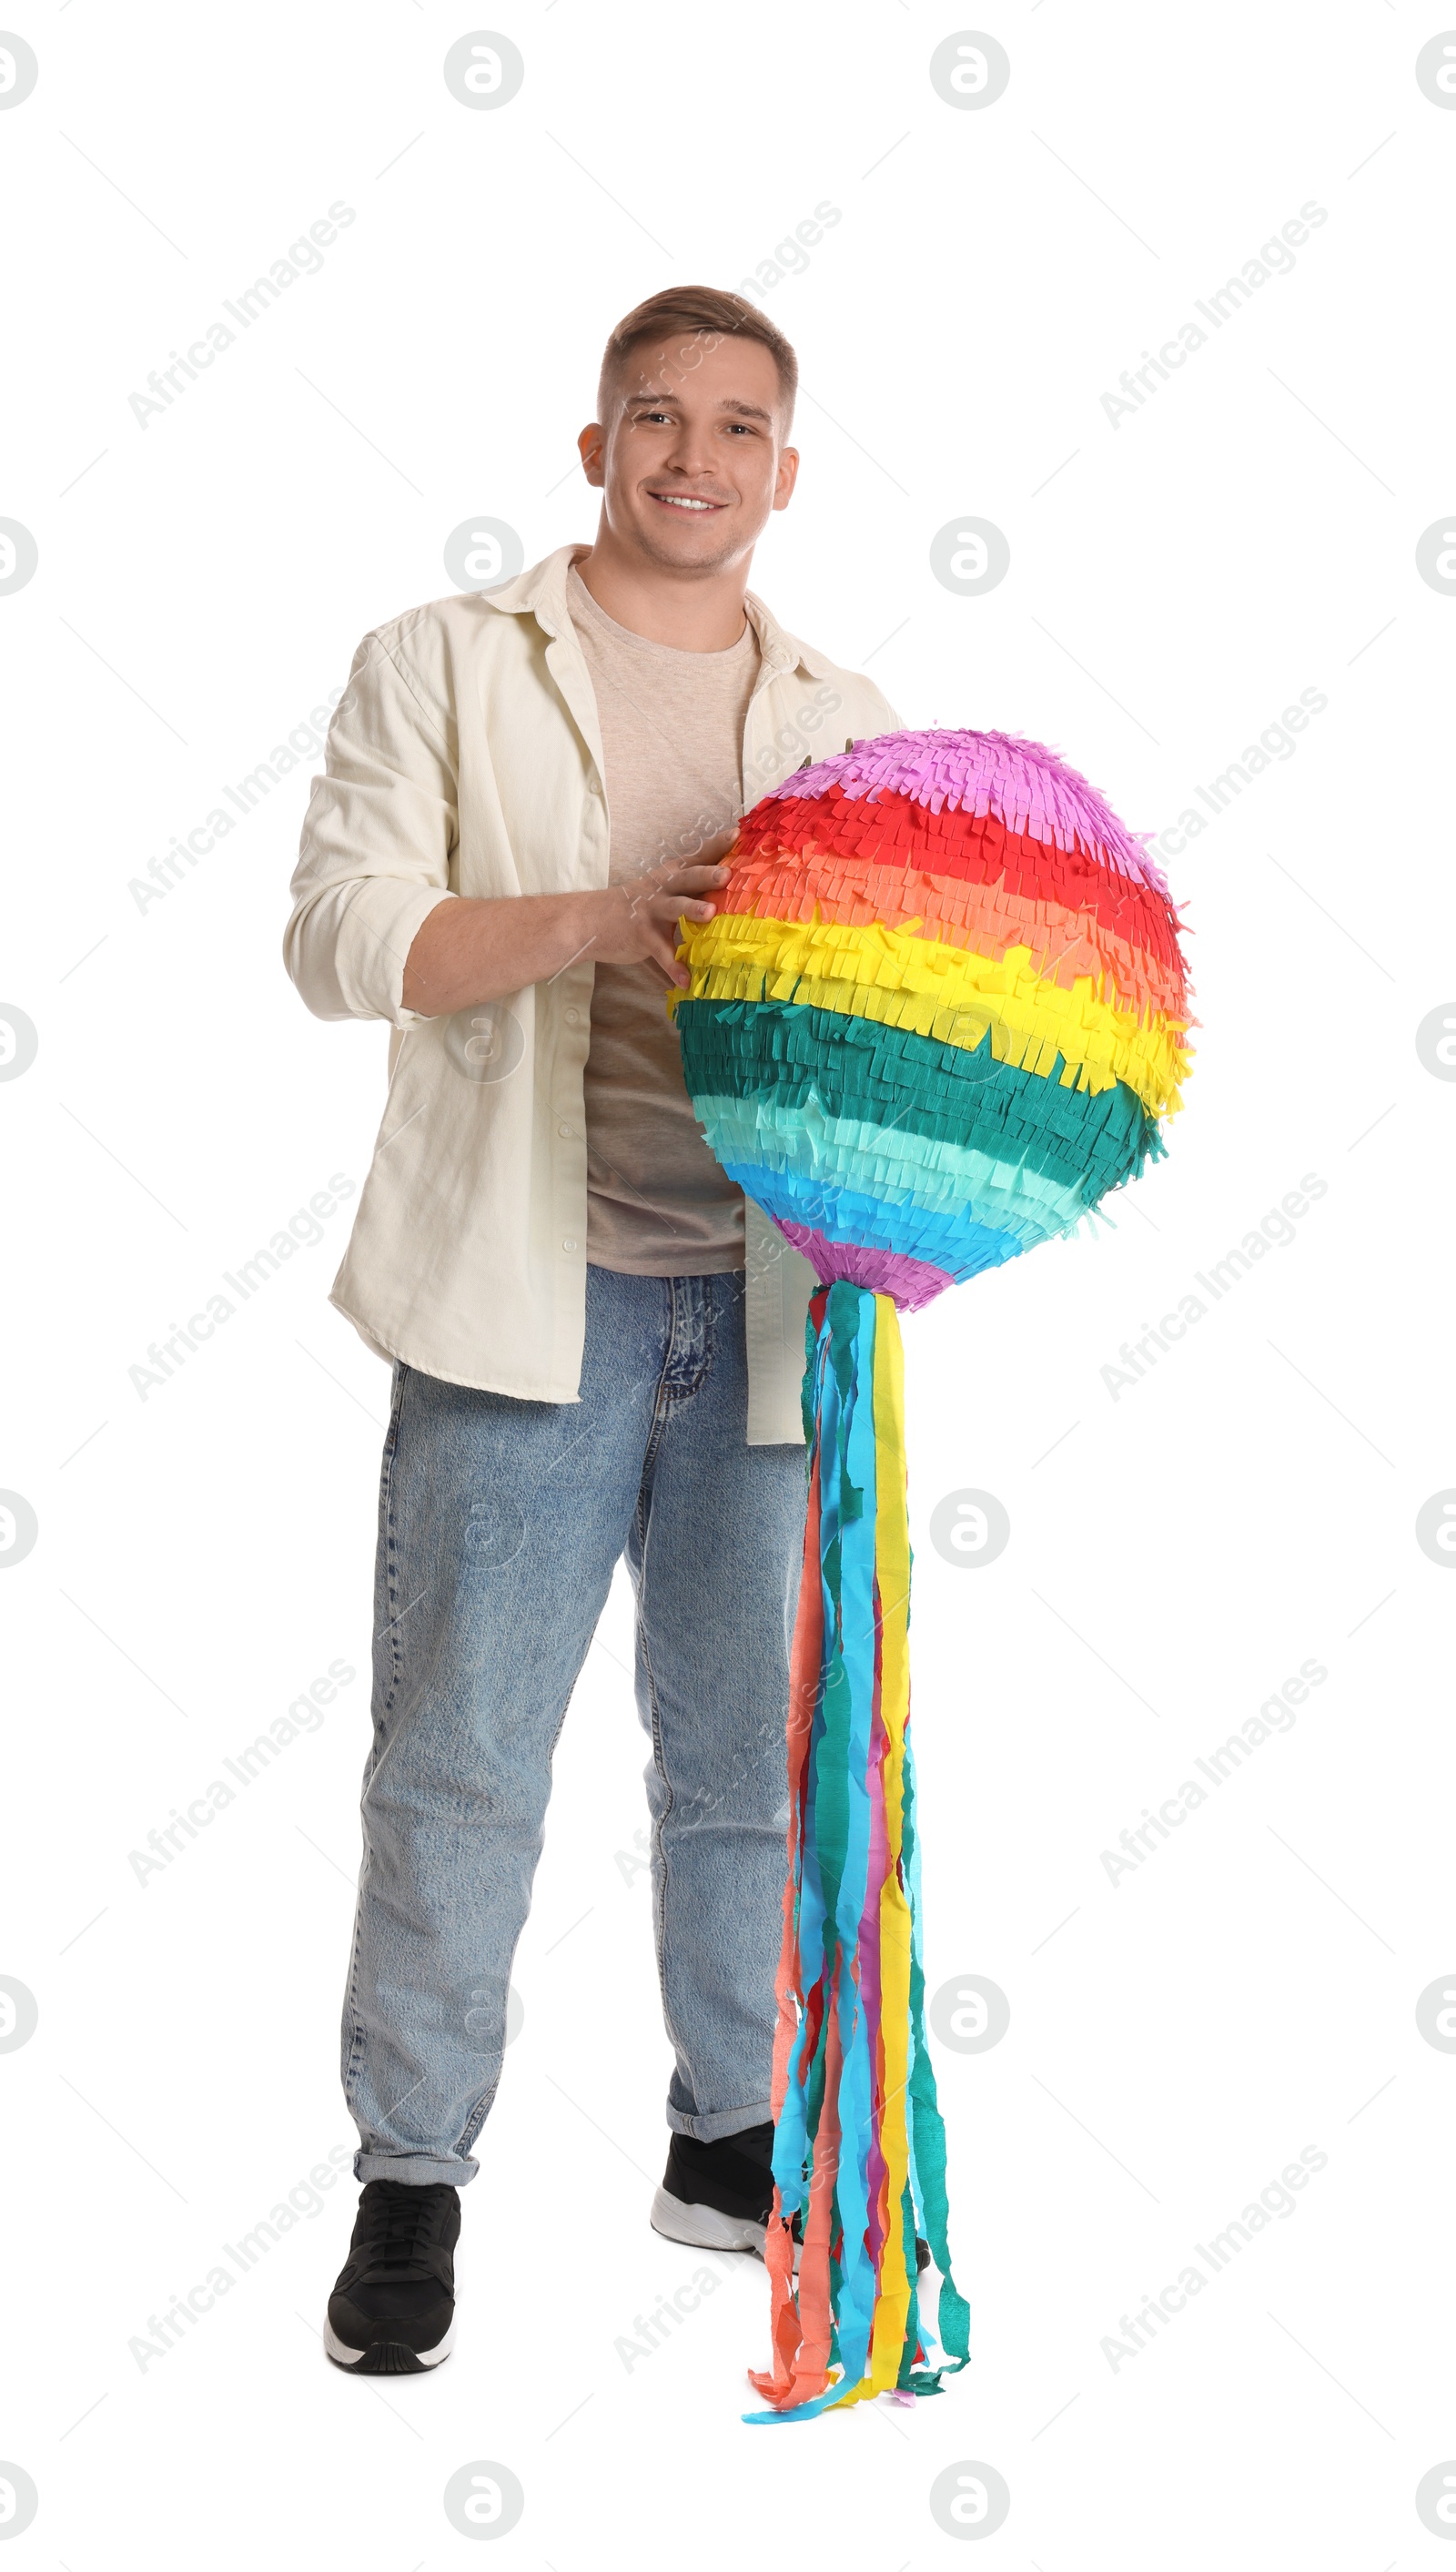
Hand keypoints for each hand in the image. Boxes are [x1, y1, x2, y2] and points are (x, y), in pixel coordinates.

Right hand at [575, 858, 729, 988]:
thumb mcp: (663, 889)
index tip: (736, 833)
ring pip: (674, 908)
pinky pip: (660, 952)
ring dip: (692, 910)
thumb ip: (692, 888)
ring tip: (711, 915)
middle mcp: (662, 888)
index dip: (716, 845)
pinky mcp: (641, 935)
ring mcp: (651, 911)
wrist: (592, 920)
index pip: (697, 857)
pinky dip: (673, 966)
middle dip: (707, 875)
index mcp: (671, 876)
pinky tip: (686, 980)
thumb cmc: (638, 905)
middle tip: (727, 874)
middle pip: (687, 878)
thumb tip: (732, 888)